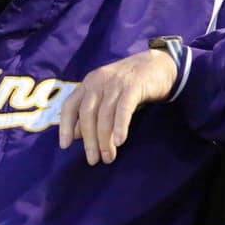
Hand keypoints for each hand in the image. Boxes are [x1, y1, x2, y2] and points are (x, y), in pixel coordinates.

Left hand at [59, 50, 177, 165]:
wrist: (159, 64)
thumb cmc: (130, 85)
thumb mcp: (107, 96)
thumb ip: (91, 113)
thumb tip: (75, 135)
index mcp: (88, 83)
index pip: (70, 105)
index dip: (65, 126)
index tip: (65, 146)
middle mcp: (98, 81)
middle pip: (88, 113)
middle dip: (89, 140)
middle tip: (93, 160)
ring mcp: (115, 83)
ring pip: (105, 114)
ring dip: (105, 139)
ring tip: (108, 157)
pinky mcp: (133, 86)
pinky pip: (123, 109)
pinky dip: (120, 126)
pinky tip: (119, 141)